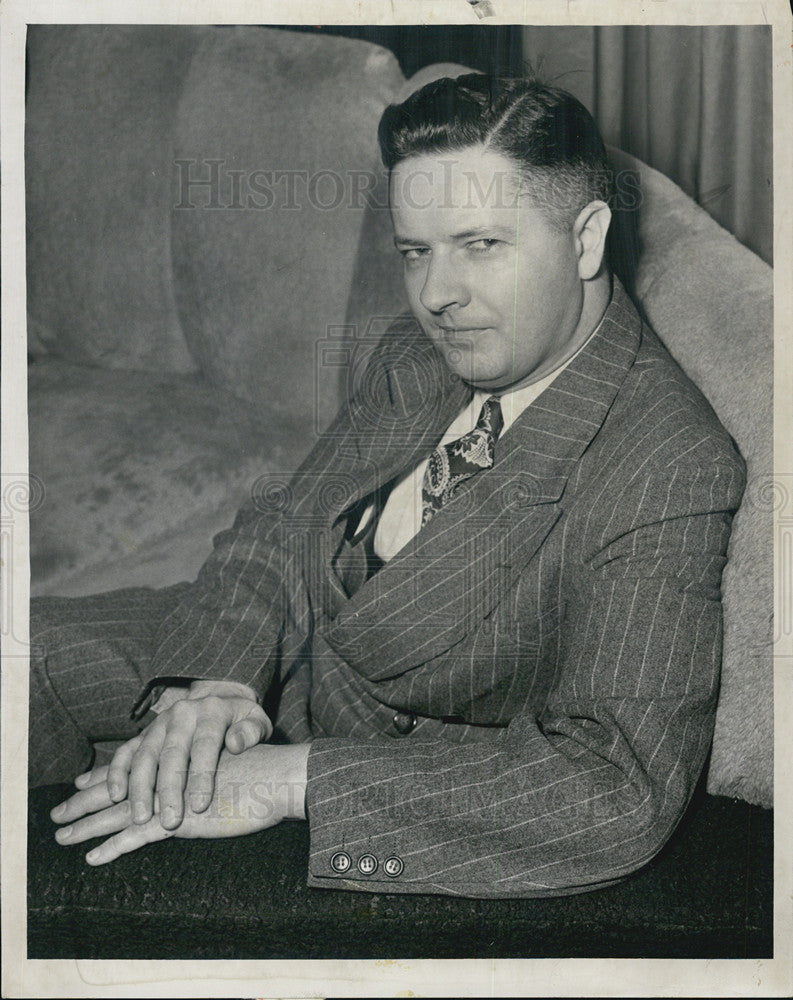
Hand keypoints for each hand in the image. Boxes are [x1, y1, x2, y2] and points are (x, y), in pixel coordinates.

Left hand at [50, 743, 308, 865]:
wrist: (276, 776)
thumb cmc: (259, 769)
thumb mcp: (226, 758)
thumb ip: (203, 760)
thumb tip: (198, 760)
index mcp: (177, 752)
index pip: (133, 762)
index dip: (106, 775)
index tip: (83, 783)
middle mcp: (167, 770)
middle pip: (117, 787)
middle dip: (85, 801)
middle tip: (58, 815)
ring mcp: (170, 796)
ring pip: (118, 811)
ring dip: (87, 825)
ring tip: (62, 837)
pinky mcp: (177, 820)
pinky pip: (136, 836)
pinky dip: (112, 847)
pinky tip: (93, 857)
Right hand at [96, 683, 271, 831]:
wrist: (220, 699)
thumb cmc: (241, 722)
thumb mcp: (257, 722)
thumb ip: (251, 732)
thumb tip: (235, 743)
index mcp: (212, 711)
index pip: (205, 744)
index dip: (202, 776)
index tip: (199, 806)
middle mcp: (182, 714)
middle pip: (172, 752)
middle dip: (168, 789)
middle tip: (170, 820)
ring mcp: (160, 724)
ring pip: (144, 754)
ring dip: (140, 787)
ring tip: (141, 817)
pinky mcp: (144, 734)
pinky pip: (125, 751)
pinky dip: (117, 772)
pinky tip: (116, 795)